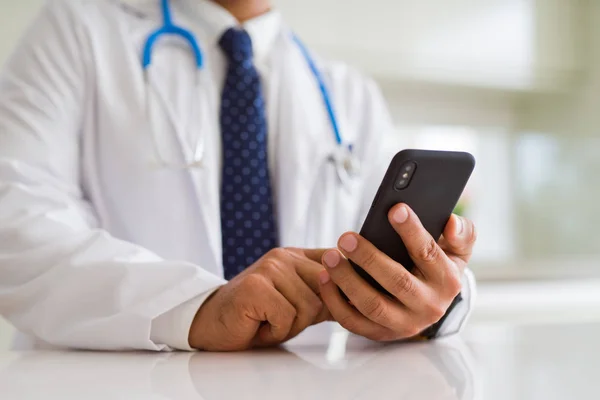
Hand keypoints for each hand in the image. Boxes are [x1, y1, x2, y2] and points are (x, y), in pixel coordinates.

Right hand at [188, 248, 330, 350]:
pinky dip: (276, 330)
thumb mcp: (297, 301)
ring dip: (290, 325)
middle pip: (326, 289)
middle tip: (284, 317)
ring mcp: (268, 268)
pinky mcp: (256, 286)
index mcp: (296, 255)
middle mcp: (283, 256)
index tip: (334, 303)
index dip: (340, 287)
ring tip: (269, 321)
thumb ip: (324, 293)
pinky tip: (259, 324)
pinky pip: (287, 316)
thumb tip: (359, 295)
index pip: (335, 262)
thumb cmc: (258, 316)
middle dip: (311, 314)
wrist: (213, 324)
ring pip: (308, 306)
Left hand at [318, 204, 475, 340]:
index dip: (412, 231)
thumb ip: (461, 233)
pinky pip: (353, 322)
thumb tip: (451, 222)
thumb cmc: (437, 266)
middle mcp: (429, 306)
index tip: (394, 209)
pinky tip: (324, 277)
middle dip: (369, 258)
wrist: (429, 302)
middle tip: (346, 237)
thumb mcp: (457, 250)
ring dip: (347, 280)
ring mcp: (404, 324)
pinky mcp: (381, 333)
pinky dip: (335, 301)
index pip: (429, 253)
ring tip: (330, 256)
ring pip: (372, 305)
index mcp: (448, 281)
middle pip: (397, 282)